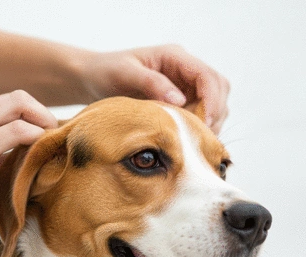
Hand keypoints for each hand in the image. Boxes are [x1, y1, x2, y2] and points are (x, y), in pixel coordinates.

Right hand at [0, 90, 56, 246]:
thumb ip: (0, 154)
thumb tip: (28, 152)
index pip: (12, 103)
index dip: (36, 115)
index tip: (49, 135)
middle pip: (18, 98)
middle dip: (44, 115)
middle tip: (56, 138)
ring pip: (19, 106)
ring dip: (44, 124)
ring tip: (53, 146)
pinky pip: (16, 132)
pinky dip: (35, 138)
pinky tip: (40, 153)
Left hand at [81, 44, 229, 133]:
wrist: (94, 79)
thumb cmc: (107, 71)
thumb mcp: (126, 74)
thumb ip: (152, 84)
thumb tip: (180, 100)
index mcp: (174, 57)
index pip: (207, 76)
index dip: (212, 101)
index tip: (205, 124)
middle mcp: (184, 70)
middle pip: (217, 89)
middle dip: (215, 113)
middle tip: (201, 138)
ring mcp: (183, 85)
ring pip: (212, 103)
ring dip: (210, 121)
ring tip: (194, 142)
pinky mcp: (179, 100)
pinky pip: (198, 113)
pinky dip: (198, 126)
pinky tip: (187, 141)